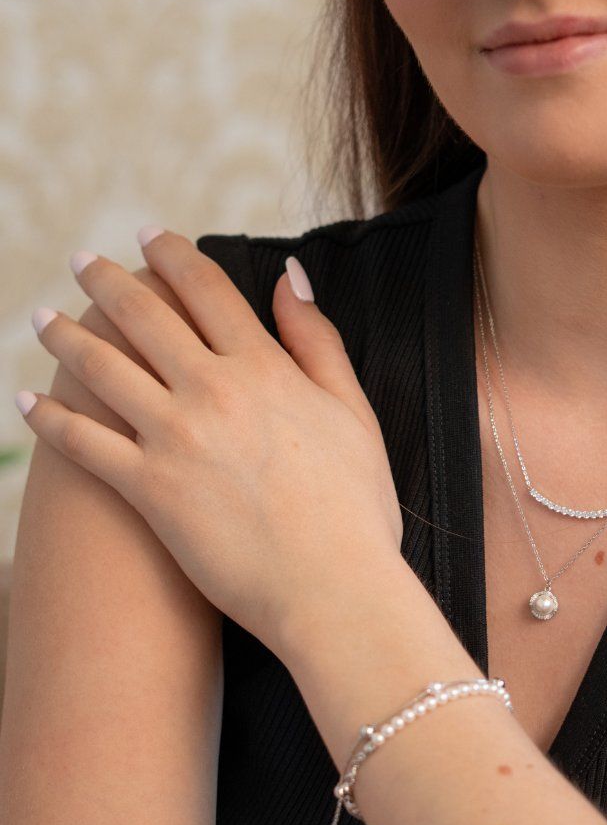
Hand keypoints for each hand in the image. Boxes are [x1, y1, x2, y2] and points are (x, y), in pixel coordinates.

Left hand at [15, 226, 407, 657]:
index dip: (173, 255)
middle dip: (105, 281)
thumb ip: (318, 341)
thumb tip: (289, 276)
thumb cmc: (355, 507)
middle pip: (143, 316)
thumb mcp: (354, 411)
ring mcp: (175, 439)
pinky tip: (25, 400)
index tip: (151, 236)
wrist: (335, 588)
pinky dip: (48, 418)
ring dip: (64, 337)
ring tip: (43, 319)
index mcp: (265, 368)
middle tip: (81, 261)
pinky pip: (82, 443)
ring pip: (101, 369)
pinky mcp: (148, 490)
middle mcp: (212, 390)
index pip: (207, 290)